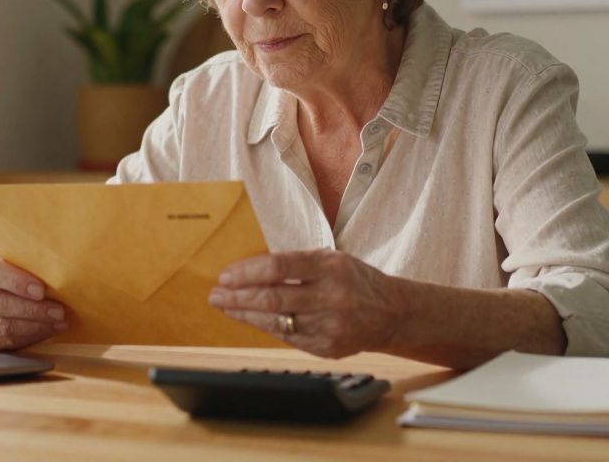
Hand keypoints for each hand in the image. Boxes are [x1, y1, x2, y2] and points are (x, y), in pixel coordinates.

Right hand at [0, 246, 68, 350]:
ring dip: (33, 326)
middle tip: (58, 311)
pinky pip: (1, 342)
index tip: (41, 290)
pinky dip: (27, 338)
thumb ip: (29, 260)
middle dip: (31, 309)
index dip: (17, 282)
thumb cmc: (14, 265)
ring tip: (57, 322)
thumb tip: (58, 271)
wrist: (0, 282)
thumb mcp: (17, 254)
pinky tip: (46, 331)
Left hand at [208, 249, 405, 358]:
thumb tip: (250, 269)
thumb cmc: (354, 280)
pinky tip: (249, 318)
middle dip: (237, 296)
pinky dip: (264, 326)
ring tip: (224, 305)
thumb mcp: (331, 259)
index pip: (279, 266)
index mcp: (331, 267)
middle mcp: (331, 297)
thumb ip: (296, 263)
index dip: (247, 272)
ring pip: (276, 321)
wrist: (392, 313)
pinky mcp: (326, 348)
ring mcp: (329, 326)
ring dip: (244, 314)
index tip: (226, 275)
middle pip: (273, 297)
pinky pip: (286, 337)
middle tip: (216, 294)